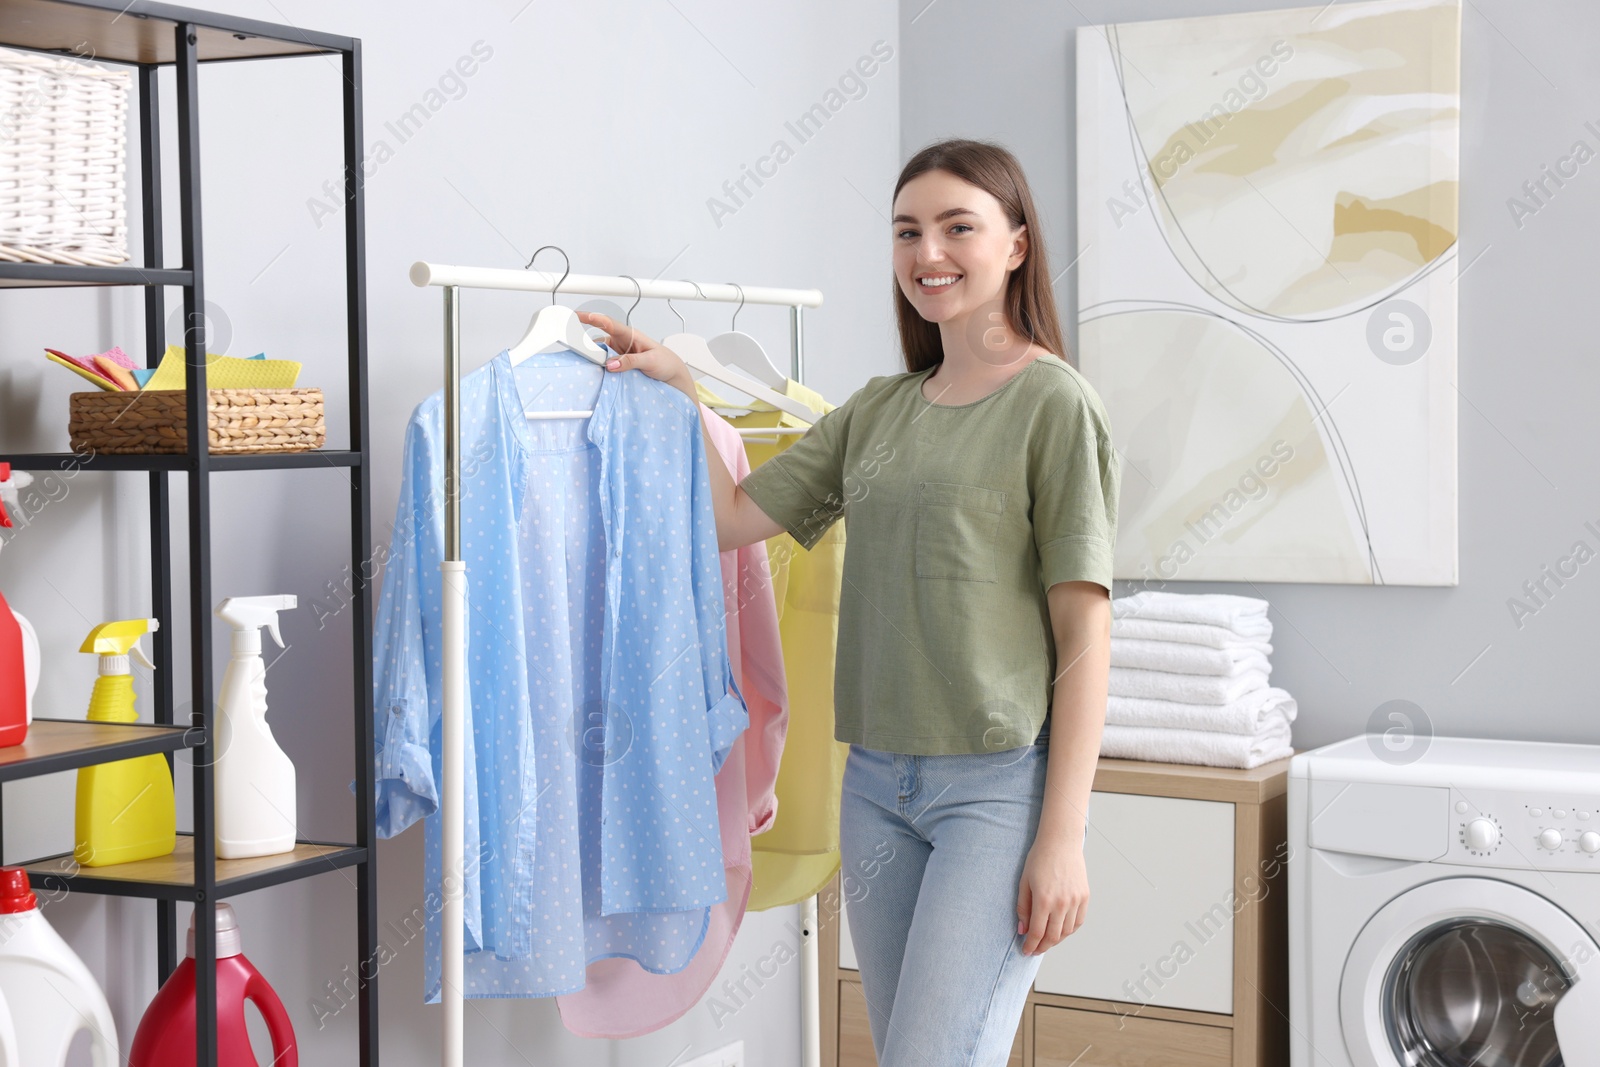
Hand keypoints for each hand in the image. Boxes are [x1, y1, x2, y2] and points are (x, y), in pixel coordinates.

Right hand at [576, 312, 693, 397]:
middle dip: (587, 339)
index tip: (583, 316)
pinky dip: (599, 366)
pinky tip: (595, 370)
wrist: (673, 375)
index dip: (596, 319)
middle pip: (600, 338)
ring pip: (600, 352)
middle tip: (573, 342)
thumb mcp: (650, 361)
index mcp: (632, 335)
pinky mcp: (619, 363)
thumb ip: (631, 361)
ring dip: (593, 357)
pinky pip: (605, 363)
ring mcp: (620, 353)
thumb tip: (611, 364)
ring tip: (586, 362)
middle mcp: (623, 342)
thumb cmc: (666, 362)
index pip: (611, 324)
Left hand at [1015, 838, 1087, 955]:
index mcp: (1044, 899)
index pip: (1037, 932)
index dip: (1031, 945)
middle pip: (1053, 936)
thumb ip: (1023, 908)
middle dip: (1042, 946)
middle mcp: (1062, 903)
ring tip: (1046, 940)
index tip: (1026, 951)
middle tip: (1035, 950)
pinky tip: (1061, 930)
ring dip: (1056, 940)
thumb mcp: (1024, 882)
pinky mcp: (1085, 897)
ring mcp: (1076, 900)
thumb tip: (1022, 930)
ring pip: (1067, 931)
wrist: (1060, 842)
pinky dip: (1069, 930)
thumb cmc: (1039, 859)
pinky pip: (1078, 921)